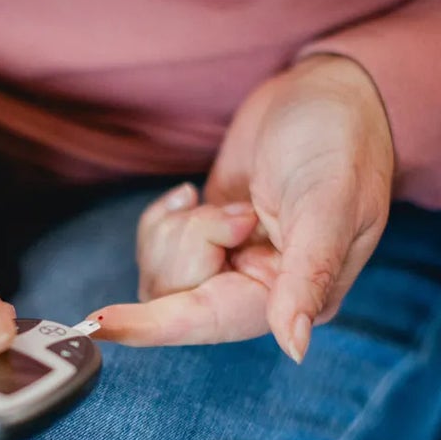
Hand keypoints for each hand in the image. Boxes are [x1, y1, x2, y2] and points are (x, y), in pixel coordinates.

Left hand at [92, 55, 393, 361]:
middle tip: (239, 210)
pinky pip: (156, 248)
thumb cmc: (341, 142)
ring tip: (228, 201)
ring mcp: (229, 265)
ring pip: (161, 274)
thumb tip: (295, 347)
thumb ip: (309, 275)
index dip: (153, 326)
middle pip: (175, 295)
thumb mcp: (329, 204)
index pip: (211, 322)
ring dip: (179, 229)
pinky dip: (164, 219)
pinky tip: (194, 194)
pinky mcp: (207, 241)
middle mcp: (259, 291)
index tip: (98, 324)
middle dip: (191, 243)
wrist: (327, 92)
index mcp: (297, 297)